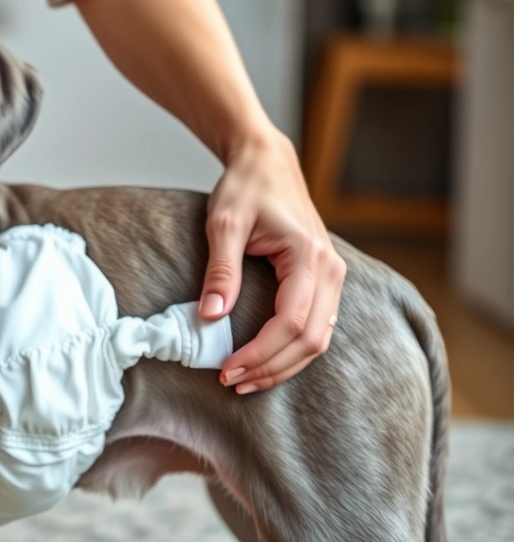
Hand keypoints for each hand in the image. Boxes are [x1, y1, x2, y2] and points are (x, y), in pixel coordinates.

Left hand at [199, 131, 345, 393]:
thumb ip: (220, 270)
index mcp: (309, 256)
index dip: (260, 353)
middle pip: (311, 339)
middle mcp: (330, 269)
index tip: (227, 369)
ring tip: (245, 378)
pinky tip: (265, 359)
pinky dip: (293, 349)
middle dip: (272, 367)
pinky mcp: (324, 279)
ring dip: (284, 364)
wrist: (266, 161)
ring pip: (320, 338)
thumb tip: (210, 317)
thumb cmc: (245, 186)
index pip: (292, 322)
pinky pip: (318, 326)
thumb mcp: (224, 224)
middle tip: (232, 381)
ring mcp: (332, 275)